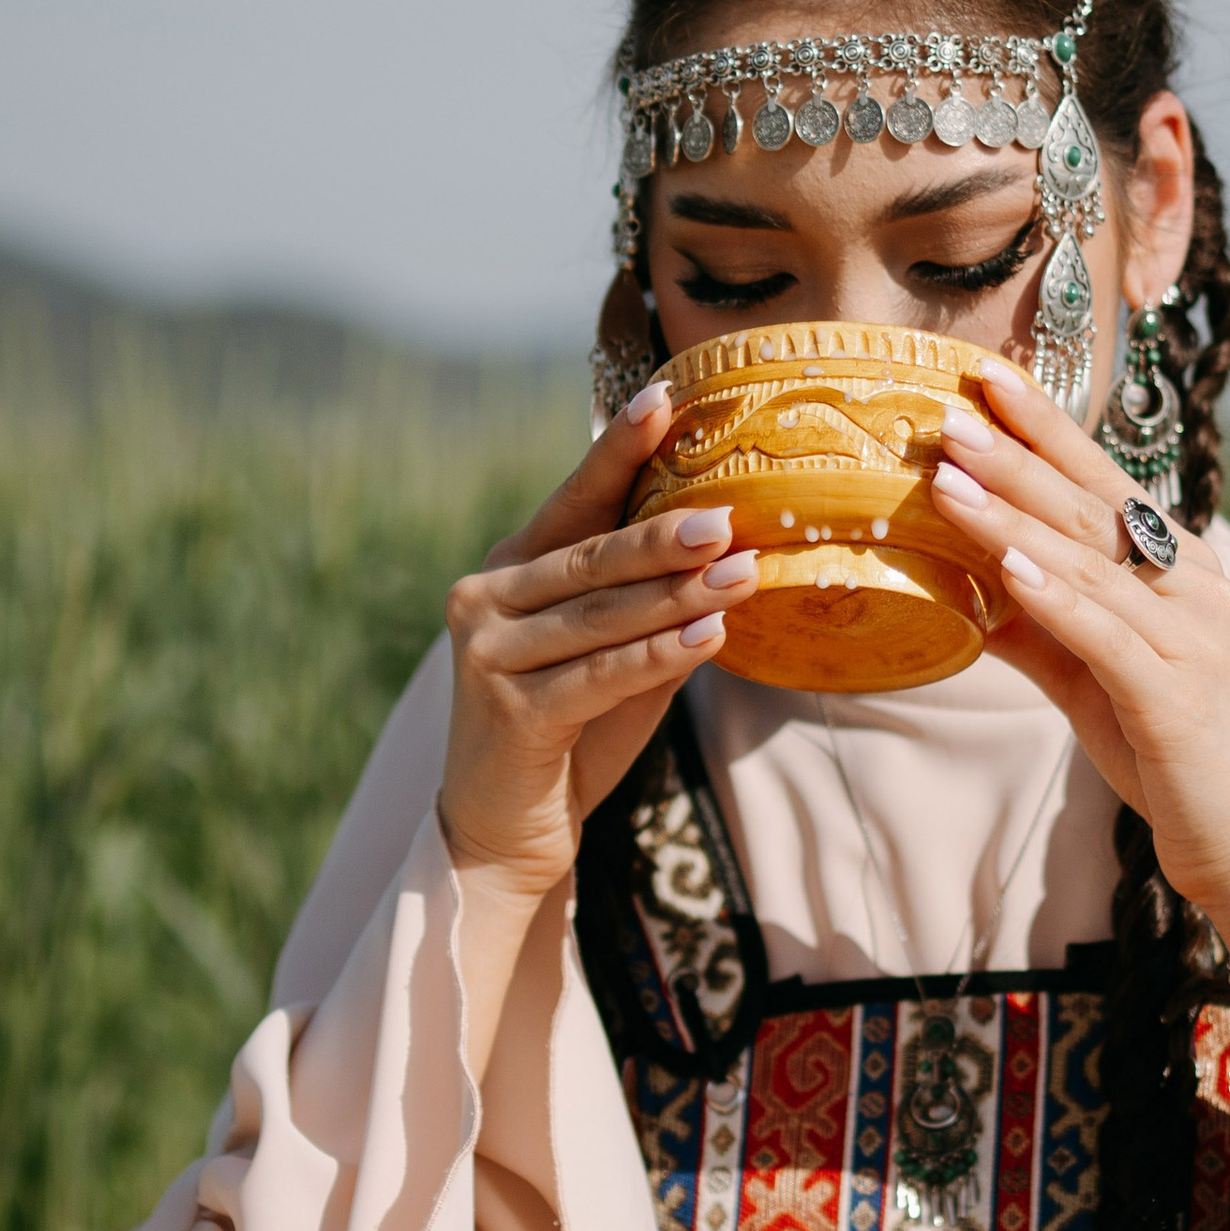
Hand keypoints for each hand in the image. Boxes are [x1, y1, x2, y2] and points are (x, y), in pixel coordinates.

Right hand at [438, 385, 757, 906]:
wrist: (505, 831)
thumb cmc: (570, 732)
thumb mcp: (613, 658)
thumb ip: (652, 607)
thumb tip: (735, 552)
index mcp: (510, 569)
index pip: (574, 500)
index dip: (618, 450)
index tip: (666, 399)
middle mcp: (485, 598)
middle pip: (591, 555)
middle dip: (665, 532)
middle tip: (730, 514)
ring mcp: (487, 653)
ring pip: (600, 614)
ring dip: (678, 595)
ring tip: (744, 573)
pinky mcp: (508, 711)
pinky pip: (597, 674)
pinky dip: (658, 654)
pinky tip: (709, 635)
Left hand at [930, 360, 1229, 972]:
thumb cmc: (1173, 757)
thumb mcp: (1096, 680)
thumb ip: (1041, 631)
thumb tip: (968, 590)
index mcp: (1185, 570)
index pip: (1106, 483)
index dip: (1047, 430)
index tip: (988, 378)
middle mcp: (1198, 589)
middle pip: (1094, 508)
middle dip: (1018, 456)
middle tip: (951, 409)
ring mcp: (1193, 639)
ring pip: (1090, 562)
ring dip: (1015, 515)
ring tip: (951, 476)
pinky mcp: (1177, 697)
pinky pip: (1106, 633)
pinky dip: (1055, 596)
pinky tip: (1007, 564)